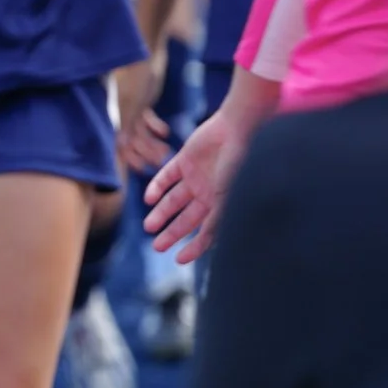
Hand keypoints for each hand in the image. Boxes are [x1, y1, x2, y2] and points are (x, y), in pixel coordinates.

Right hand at [113, 50, 168, 169]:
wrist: (144, 52)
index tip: (142, 168)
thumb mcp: (133, 102)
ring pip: (140, 131)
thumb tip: (119, 146)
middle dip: (144, 152)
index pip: (118, 142)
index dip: (128, 156)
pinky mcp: (140, 100)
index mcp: (115, 114)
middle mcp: (120, 113)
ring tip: (166, 152)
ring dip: (152, 142)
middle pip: (130, 140)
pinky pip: (145, 119)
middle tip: (160, 162)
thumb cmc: (136, 75)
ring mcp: (130, 107)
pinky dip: (154, 127)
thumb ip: (127, 123)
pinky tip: (164, 132)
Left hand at [143, 108, 255, 262]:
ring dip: (161, 213)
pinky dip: (156, 187)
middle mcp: (209, 193)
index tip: (178, 260)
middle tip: (156, 246)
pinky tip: (148, 199)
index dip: (194, 247)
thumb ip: (219, 217)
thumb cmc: (240, 164)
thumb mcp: (229, 195)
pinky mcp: (184, 160)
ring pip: (173, 200)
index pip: (207, 232)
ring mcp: (196, 176)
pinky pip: (166, 177)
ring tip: (148, 226)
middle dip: (172, 233)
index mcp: (224, 204)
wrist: (237, 128)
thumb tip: (210, 243)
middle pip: (187, 219)